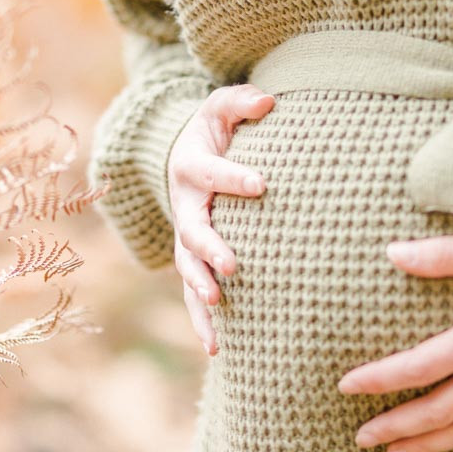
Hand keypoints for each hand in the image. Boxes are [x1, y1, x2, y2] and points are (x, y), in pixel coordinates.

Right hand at [169, 83, 273, 355]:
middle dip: (211, 248)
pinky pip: (194, 294)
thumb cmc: (214, 131)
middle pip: (192, 230)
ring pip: (187, 268)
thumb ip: (241, 102)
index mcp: (191, 167)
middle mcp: (184, 206)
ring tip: (217, 307)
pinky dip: (202, 322)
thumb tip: (269, 101)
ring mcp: (185, 238)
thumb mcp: (221, 107)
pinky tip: (218, 350)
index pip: (211, 173)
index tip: (262, 183)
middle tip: (234, 263)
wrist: (183, 157)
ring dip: (200, 290)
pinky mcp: (192, 262)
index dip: (234, 177)